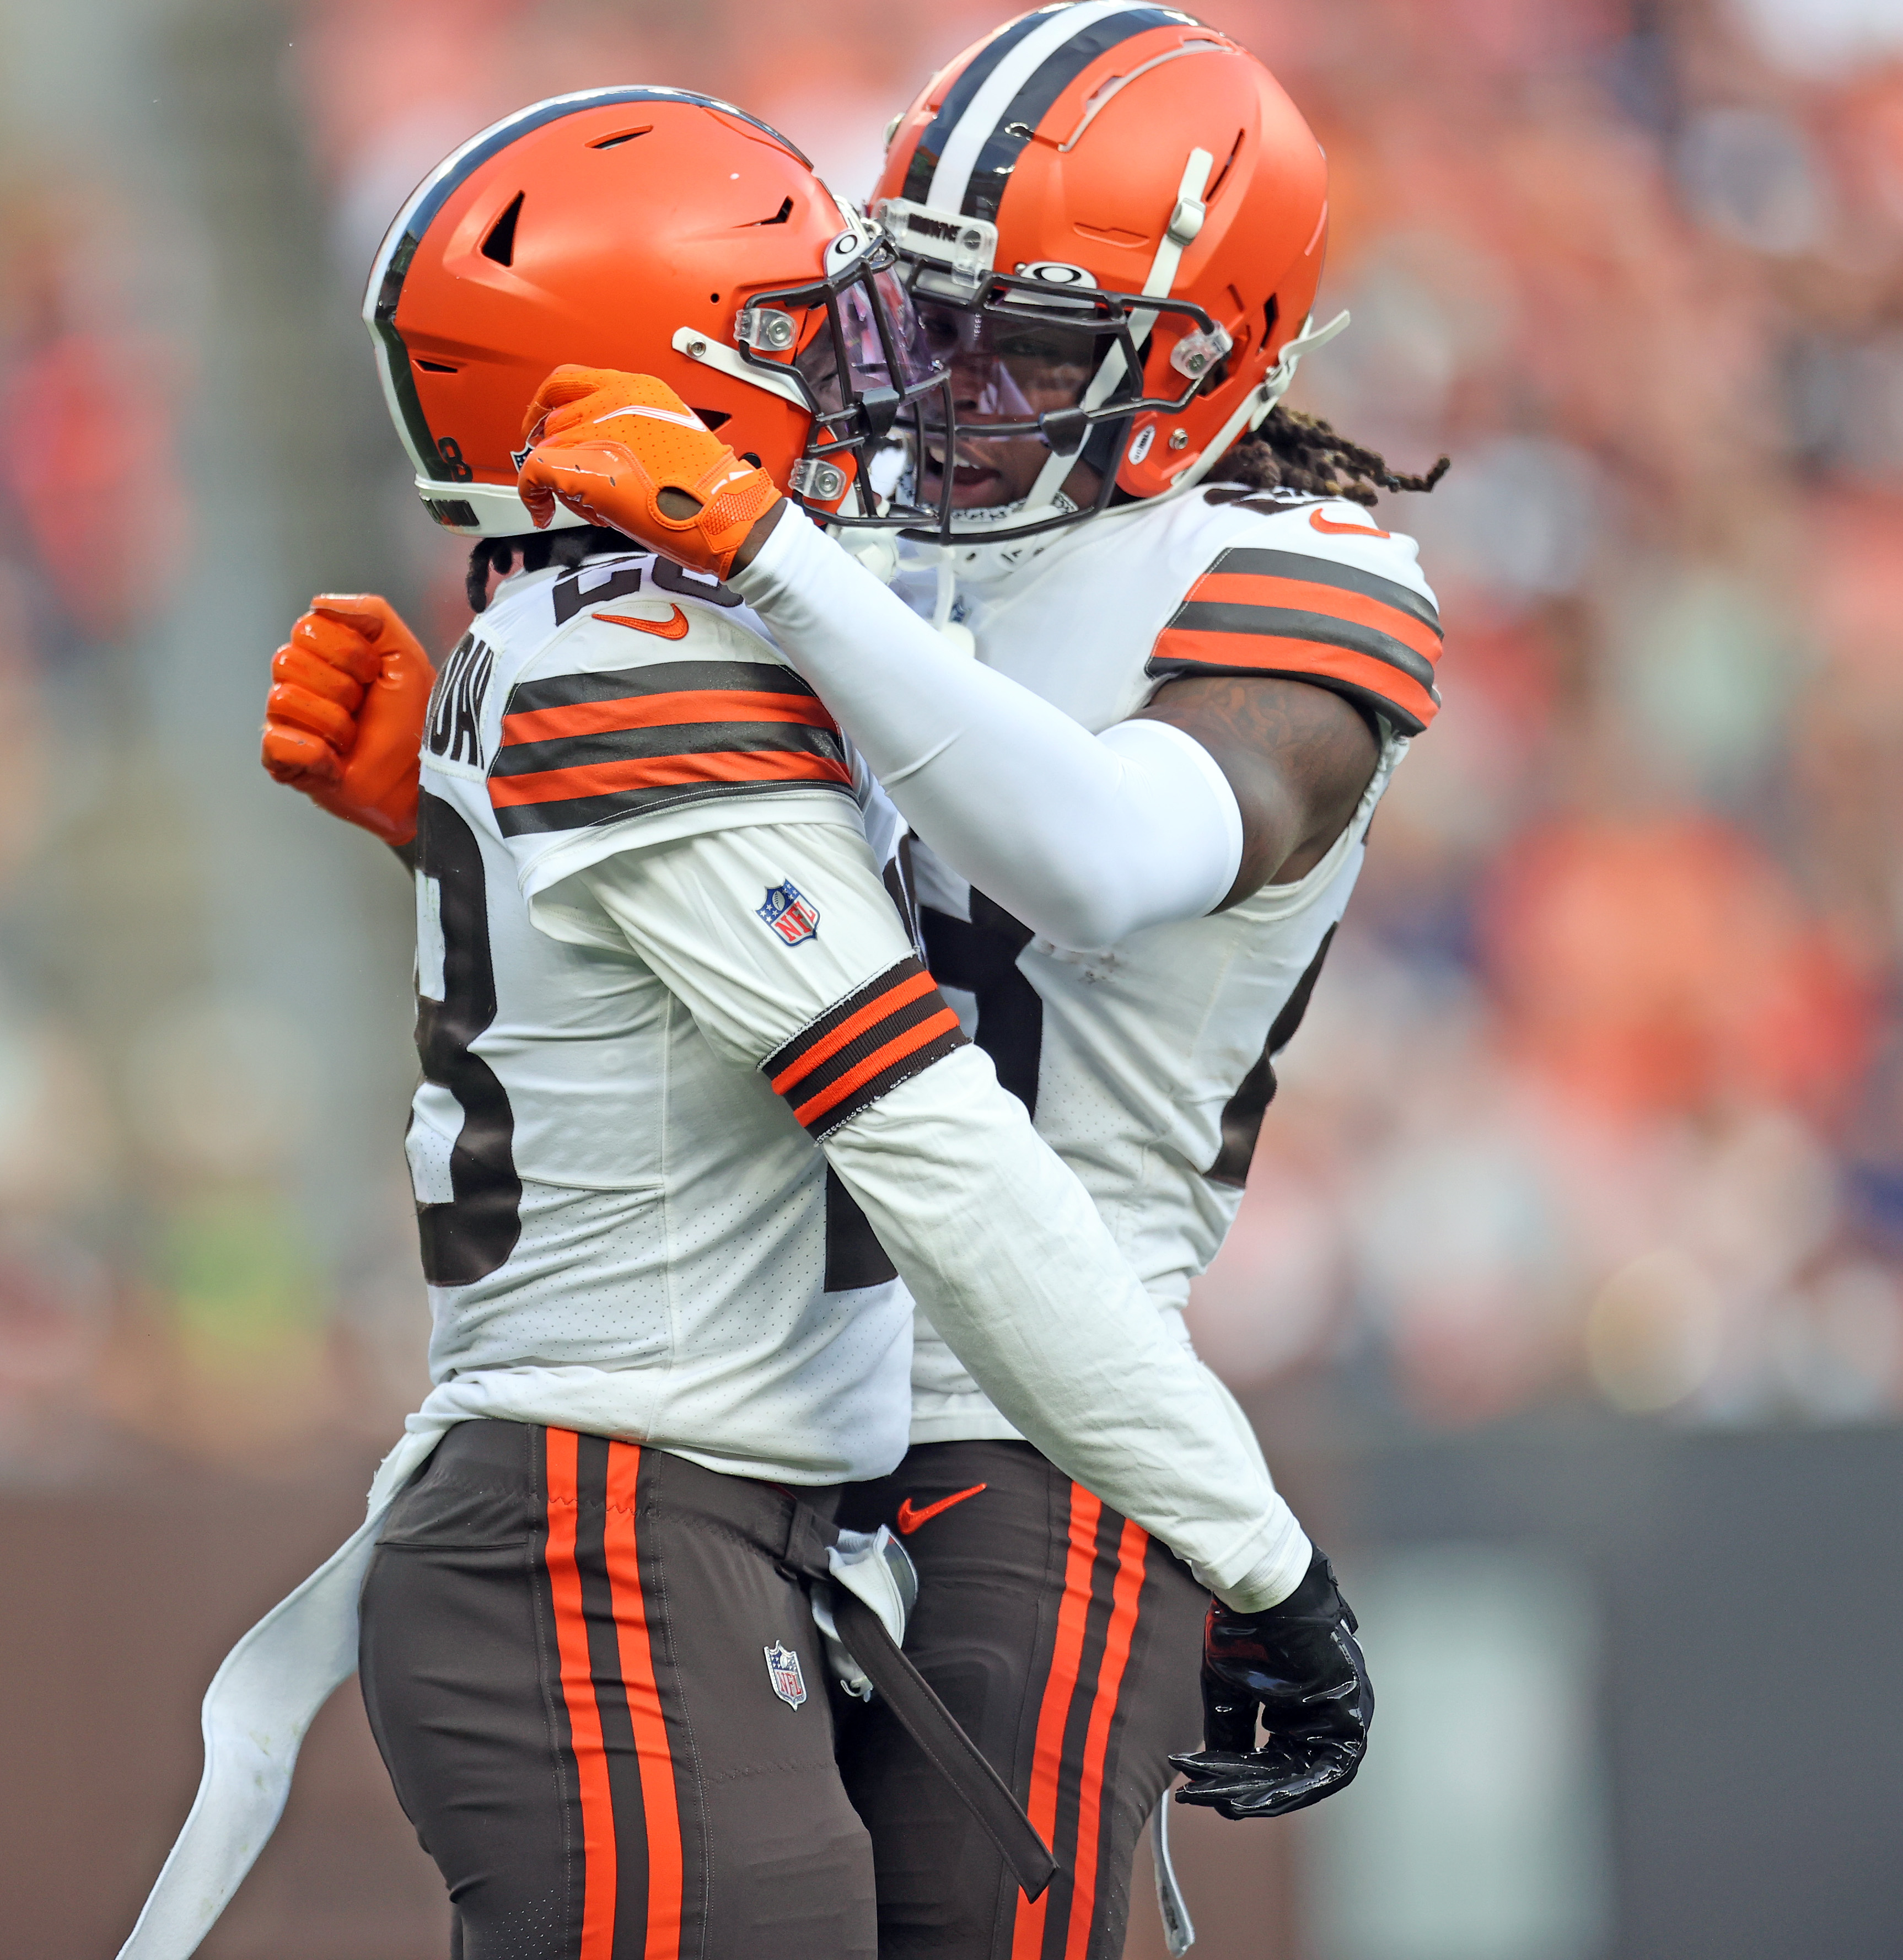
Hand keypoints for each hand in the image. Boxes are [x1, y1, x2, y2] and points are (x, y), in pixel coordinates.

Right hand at [262, 595, 432, 846]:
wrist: (423, 775)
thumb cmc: (415, 719)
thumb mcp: (405, 655)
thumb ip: (372, 613)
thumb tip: (319, 603)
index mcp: (321, 655)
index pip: (307, 628)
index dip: (348, 652)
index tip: (373, 675)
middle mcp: (297, 683)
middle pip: (287, 660)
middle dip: (340, 687)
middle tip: (363, 708)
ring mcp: (287, 722)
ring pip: (283, 699)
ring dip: (333, 722)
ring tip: (353, 738)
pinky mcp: (283, 760)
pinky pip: (277, 743)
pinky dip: (314, 753)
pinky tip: (335, 762)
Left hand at [516, 365, 782, 579]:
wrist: (723, 511)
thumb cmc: (708, 487)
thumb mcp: (672, 435)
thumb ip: (635, 428)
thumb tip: (611, 446)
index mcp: (635, 388)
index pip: (569, 380)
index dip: (546, 403)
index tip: (541, 423)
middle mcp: (611, 401)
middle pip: (553, 417)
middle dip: (552, 449)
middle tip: (558, 475)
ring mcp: (595, 430)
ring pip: (544, 445)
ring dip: (554, 479)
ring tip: (581, 503)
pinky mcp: (581, 465)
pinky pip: (534, 472)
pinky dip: (532, 493)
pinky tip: (543, 510)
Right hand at [1169, 1546, 1371, 1820]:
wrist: (1266, 1588)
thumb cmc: (1247, 1628)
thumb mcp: (1231, 1690)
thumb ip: (1231, 1735)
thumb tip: (1218, 1781)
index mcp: (1307, 1705)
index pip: (1278, 1760)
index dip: (1241, 1780)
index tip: (1207, 1792)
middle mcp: (1331, 1714)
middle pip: (1291, 1772)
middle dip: (1247, 1790)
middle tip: (1210, 1800)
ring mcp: (1347, 1715)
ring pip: (1307, 1776)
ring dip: (1265, 1793)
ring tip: (1225, 1801)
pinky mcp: (1353, 1716)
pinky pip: (1326, 1770)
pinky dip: (1291, 1788)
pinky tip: (1253, 1795)